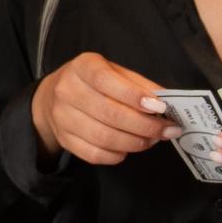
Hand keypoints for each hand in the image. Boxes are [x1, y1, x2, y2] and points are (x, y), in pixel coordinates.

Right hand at [30, 53, 168, 167]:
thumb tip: (164, 102)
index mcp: (82, 67)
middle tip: (167, 130)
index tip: (159, 108)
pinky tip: (129, 148)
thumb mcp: (115, 72)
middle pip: (109, 113)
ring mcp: (63, 117)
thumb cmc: (93, 82)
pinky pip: (95, 155)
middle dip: (145, 125)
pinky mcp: (65, 140)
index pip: (106, 81)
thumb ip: (138, 85)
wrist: (54, 96)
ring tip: (153, 140)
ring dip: (135, 142)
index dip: (134, 96)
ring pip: (104, 137)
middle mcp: (67, 91)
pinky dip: (118, 155)